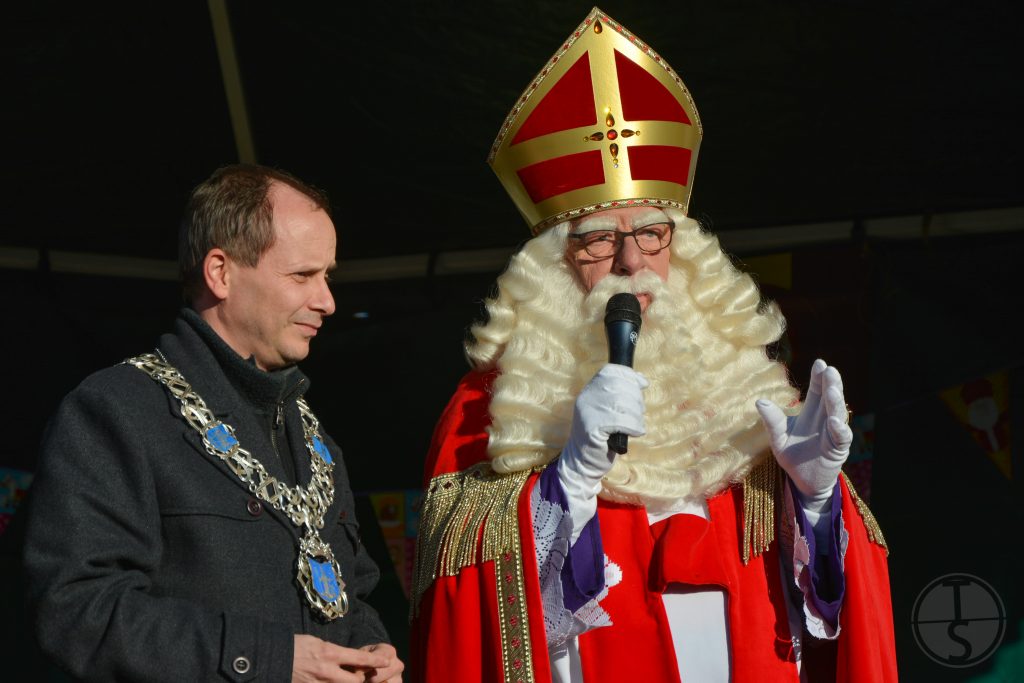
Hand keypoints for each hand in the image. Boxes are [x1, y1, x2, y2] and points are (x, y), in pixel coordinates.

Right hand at [292, 635, 402, 682]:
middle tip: (364, 676)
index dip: (375, 661)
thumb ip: (336, 652)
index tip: (386, 661)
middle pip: (355, 681)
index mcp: (330, 653)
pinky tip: (333, 682)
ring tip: (349, 678)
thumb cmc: (298, 646)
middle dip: (362, 680)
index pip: (358, 658)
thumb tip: (349, 659)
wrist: (274, 657)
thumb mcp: (319, 642)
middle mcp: (327, 670)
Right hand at [558, 364, 646, 538]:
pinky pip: (621, 421)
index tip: (642, 385)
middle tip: (639, 413)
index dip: (629, 375)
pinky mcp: (593, 429)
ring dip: (637, 416)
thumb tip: (642, 380)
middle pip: (620, 386)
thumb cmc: (600, 437)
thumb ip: (620, 395)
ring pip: (623, 404)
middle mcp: (586, 398)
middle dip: (637, 398)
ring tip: (637, 426)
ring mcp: (587, 413)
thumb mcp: (608, 411)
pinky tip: (635, 433)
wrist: (581, 463)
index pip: (610, 371)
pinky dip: (634, 426)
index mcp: (589, 391)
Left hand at [755, 359, 851, 512]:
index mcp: (812, 413)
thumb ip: (772, 421)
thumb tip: (759, 401)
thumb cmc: (792, 456)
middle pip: (830, 399)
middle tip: (830, 370)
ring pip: (837, 415)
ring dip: (836, 403)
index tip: (819, 363)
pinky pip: (840, 438)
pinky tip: (834, 422)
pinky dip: (839, 430)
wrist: (802, 482)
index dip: (818, 378)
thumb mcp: (778, 438)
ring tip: (832, 390)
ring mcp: (833, 434)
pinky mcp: (838, 450)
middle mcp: (825, 420)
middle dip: (831, 384)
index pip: (817, 391)